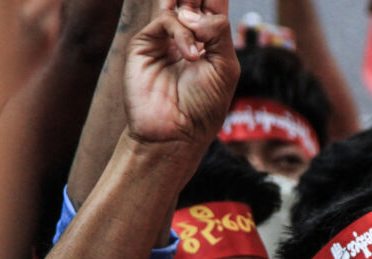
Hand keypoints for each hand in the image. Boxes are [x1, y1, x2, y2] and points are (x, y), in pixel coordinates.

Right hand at [124, 1, 238, 143]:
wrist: (175, 132)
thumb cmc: (204, 105)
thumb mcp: (226, 67)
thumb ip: (218, 30)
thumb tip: (191, 12)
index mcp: (212, 40)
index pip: (215, 3)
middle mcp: (189, 35)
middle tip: (202, 4)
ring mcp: (165, 38)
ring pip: (179, 3)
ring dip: (191, 4)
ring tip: (201, 43)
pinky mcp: (145, 43)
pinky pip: (166, 20)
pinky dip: (182, 33)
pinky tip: (191, 56)